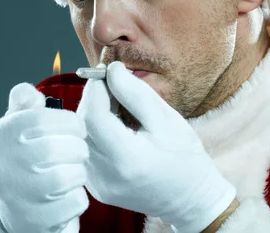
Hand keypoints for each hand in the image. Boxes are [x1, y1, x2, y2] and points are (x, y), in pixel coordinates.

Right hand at [0, 83, 89, 232]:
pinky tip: (71, 192)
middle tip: (80, 149)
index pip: (39, 119)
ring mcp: (17, 196)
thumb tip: (29, 93)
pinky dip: (78, 196)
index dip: (67, 121)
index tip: (77, 127)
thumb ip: (25, 102)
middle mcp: (1, 166)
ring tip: (75, 169)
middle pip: (53, 149)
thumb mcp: (18, 125)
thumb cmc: (24, 157)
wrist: (15, 209)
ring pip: (65, 177)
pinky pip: (72, 203)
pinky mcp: (35, 220)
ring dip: (79, 172)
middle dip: (77, 147)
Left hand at [76, 62, 235, 232]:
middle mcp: (105, 176)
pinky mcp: (94, 186)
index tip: (108, 72)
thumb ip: (136, 93)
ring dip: (93, 113)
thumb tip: (111, 70)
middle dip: (94, 98)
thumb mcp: (167, 119)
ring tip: (117, 106)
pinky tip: (115, 126)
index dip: (96, 89)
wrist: (189, 199)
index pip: (94, 116)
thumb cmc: (184, 157)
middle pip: (83, 125)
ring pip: (80, 135)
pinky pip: (85, 149)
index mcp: (128, 160)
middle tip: (114, 85)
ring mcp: (97, 184)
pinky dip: (95, 131)